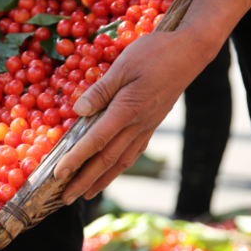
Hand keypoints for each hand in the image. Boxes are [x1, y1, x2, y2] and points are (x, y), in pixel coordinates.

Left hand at [52, 0, 250, 204]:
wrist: (192, 51)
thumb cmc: (156, 53)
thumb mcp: (124, 65)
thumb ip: (100, 90)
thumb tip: (79, 110)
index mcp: (127, 110)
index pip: (96, 141)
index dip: (75, 159)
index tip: (58, 175)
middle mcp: (138, 125)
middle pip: (106, 160)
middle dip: (84, 181)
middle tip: (64, 199)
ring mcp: (147, 127)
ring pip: (121, 161)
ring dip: (101, 180)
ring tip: (85, 195)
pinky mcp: (152, 124)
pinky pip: (133, 152)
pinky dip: (119, 167)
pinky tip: (111, 172)